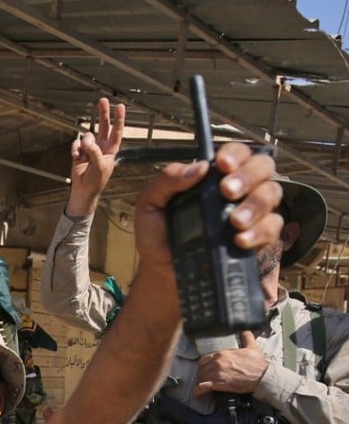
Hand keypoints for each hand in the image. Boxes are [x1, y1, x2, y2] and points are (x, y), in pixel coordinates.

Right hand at [67, 98, 125, 216]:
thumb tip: (86, 140)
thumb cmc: (96, 180)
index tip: (119, 106)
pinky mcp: (79, 151)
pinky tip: (76, 157)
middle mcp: (101, 146)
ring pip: (87, 136)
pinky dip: (76, 150)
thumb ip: (94, 151)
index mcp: (111, 149)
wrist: (83, 190)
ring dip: (84, 145)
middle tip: (102, 100)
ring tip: (84, 157)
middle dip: (103, 113)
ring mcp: (90, 148)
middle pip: (103, 126)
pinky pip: (76, 144)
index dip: (119, 118)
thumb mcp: (99, 166)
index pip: (117, 131)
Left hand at [134, 142, 283, 271]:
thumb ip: (168, 180)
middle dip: (248, 175)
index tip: (222, 165)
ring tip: (235, 221)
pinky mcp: (258, 237)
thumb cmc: (157, 234)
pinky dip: (260, 232)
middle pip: (262, 166)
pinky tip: (240, 240)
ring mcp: (250, 212)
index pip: (235, 152)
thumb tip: (200, 167)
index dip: (235, 154)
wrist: (161, 271)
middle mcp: (236, 189)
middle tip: (227, 191)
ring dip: (255, 204)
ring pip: (271, 194)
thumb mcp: (150, 204)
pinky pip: (273, 226)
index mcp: (212, 177)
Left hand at [193, 331, 268, 395]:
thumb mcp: (252, 347)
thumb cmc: (258, 364)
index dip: (204, 364)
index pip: (205, 358)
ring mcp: (217, 374)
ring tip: (202, 384)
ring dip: (201, 381)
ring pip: (201, 377)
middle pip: (201, 368)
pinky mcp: (219, 384)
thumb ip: (246, 338)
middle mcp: (217, 363)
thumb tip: (245, 331)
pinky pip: (203, 387)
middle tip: (204, 376)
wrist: (263, 377)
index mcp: (222, 354)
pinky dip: (198, 390)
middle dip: (202, 372)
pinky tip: (197, 393)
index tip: (206, 367)